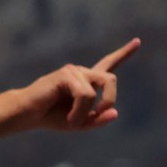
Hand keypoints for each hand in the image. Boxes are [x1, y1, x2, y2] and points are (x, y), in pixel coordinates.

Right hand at [15, 39, 140, 130]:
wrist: (29, 115)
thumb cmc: (52, 117)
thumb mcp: (81, 124)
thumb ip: (99, 120)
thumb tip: (115, 112)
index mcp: (88, 81)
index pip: (109, 64)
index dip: (124, 53)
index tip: (138, 42)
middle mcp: (82, 72)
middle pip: (111, 79)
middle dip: (109, 100)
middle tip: (96, 115)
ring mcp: (73, 71)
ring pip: (95, 94)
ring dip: (86, 113)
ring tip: (72, 120)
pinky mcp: (66, 74)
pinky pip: (85, 96)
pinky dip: (79, 112)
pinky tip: (69, 118)